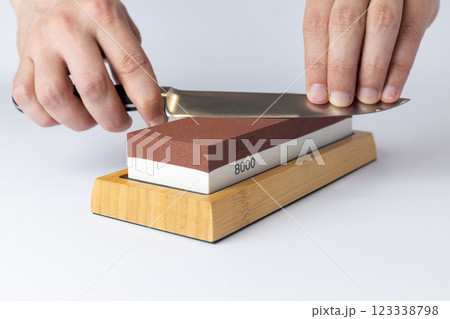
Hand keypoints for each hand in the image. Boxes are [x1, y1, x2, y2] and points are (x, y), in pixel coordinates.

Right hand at [11, 0, 166, 130]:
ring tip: (91, 118)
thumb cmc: (86, 9)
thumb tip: (147, 100)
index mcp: (102, 17)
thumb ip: (132, 58)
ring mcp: (41, 45)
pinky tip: (64, 111)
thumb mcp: (119, 21)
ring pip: (56, 99)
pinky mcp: (22, 59)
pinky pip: (28, 100)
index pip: (131, 66)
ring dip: (80, 121)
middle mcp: (69, 30)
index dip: (147, 100)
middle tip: (120, 122)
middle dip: (113, 118)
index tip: (155, 118)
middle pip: (94, 88)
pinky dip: (48, 117)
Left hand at [303, 0, 439, 105]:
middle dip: (342, 68)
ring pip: (380, 26)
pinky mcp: (420, 0)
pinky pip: (410, 34)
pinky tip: (390, 90)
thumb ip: (331, 48)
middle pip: (345, 23)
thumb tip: (325, 91)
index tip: (318, 95)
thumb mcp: (338, 19)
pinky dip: (399, 67)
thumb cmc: (361, 9)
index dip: (317, 63)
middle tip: (341, 99)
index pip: (317, 26)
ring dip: (372, 70)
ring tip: (366, 97)